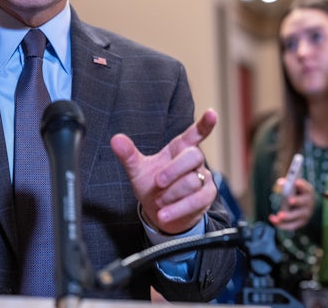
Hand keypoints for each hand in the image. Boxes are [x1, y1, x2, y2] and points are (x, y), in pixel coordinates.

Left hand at [110, 108, 217, 234]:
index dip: (205, 124)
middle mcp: (194, 160)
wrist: (159, 214)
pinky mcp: (207, 196)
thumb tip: (115, 139)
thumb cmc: (152, 187)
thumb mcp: (138, 170)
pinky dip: (178, 208)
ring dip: (171, 194)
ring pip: (193, 181)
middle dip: (173, 170)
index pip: (195, 133)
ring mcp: (204, 178)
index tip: (212, 113)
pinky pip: (197, 200)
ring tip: (159, 201)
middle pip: (194, 156)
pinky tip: (165, 214)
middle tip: (157, 183)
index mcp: (179, 148)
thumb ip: (128, 154)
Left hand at [268, 178, 314, 230]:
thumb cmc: (298, 193)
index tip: (296, 182)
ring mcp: (305, 214)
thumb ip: (288, 183)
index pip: (307, 188)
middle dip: (297, 201)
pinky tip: (273, 220)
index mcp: (308, 192)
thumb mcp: (295, 186)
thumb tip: (280, 182)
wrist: (306, 206)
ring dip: (288, 216)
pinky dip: (282, 224)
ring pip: (297, 216)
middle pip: (303, 202)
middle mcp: (309, 204)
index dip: (302, 185)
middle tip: (289, 200)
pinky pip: (291, 225)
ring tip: (279, 215)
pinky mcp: (300, 223)